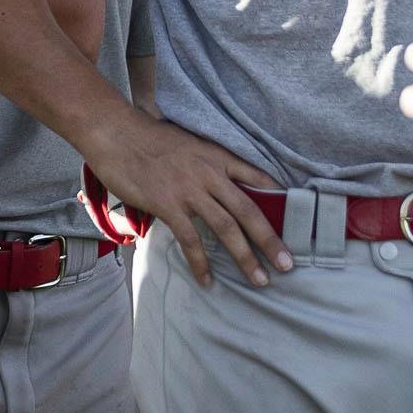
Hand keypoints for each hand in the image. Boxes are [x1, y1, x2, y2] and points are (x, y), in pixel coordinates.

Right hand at [81, 110, 290, 288]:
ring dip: (245, 257)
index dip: (279, 200)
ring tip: (259, 279)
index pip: (258, 178)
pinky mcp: (168, 204)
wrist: (116, 132)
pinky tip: (207, 279)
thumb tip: (217, 184)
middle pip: (249, 211)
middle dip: (271, 240)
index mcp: (217, 156)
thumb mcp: (188, 144)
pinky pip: (190, 240)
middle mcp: (210, 173)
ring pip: (227, 228)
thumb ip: (206, 163)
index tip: (296, 220)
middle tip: (287, 264)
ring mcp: (189, 190)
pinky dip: (201, 263)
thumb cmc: (147, 138)